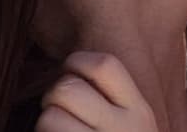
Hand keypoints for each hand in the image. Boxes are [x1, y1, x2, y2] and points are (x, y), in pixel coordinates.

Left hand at [37, 52, 152, 131]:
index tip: (69, 73)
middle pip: (70, 88)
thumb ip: (114, 102)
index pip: (105, 65)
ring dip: (45, 123)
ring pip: (50, 116)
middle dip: (53, 96)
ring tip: (58, 131)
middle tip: (57, 111)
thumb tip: (72, 70)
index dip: (78, 62)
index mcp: (140, 112)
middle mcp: (125, 128)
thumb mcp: (133, 126)